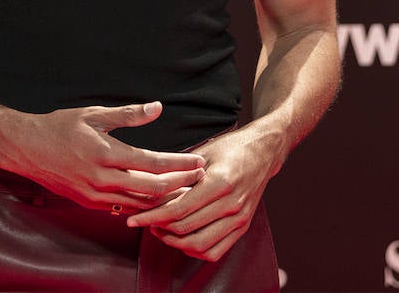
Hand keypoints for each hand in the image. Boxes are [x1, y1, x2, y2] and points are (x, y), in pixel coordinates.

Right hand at [0, 101, 206, 211]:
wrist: (26, 149)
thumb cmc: (60, 127)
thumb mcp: (94, 114)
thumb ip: (128, 114)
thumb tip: (158, 108)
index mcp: (105, 153)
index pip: (153, 163)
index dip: (180, 164)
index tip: (199, 161)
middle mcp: (101, 179)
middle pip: (152, 190)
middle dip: (180, 185)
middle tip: (200, 178)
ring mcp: (94, 196)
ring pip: (140, 204)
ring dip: (165, 199)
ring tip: (186, 190)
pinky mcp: (88, 204)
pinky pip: (123, 208)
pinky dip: (143, 204)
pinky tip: (157, 198)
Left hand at [125, 127, 280, 261]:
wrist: (264, 151)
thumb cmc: (232, 147)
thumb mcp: (204, 151)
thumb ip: (179, 171)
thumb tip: (149, 183)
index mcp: (221, 183)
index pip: (179, 209)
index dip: (153, 216)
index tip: (134, 219)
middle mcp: (232, 204)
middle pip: (187, 228)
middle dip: (159, 229)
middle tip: (142, 222)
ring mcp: (240, 218)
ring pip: (200, 244)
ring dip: (175, 242)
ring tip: (159, 231)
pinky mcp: (243, 226)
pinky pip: (216, 251)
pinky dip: (195, 251)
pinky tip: (181, 240)